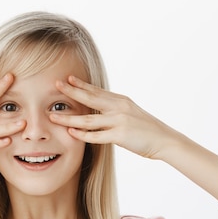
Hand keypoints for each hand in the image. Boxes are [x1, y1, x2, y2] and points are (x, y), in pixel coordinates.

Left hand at [51, 76, 180, 158]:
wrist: (164, 140)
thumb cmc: (146, 130)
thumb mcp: (130, 114)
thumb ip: (115, 111)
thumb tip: (100, 111)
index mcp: (120, 101)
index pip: (97, 90)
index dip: (81, 84)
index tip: (67, 78)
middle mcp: (118, 107)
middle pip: (90, 98)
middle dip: (71, 91)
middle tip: (56, 85)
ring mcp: (119, 120)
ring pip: (88, 119)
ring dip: (69, 117)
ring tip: (53, 115)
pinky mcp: (120, 135)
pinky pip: (96, 135)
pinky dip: (82, 134)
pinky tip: (71, 132)